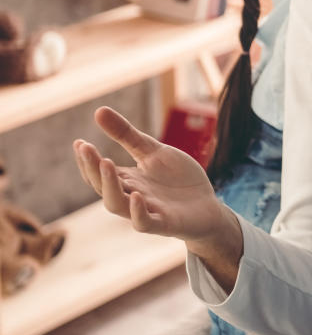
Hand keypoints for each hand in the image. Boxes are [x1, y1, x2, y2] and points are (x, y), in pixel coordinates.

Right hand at [73, 106, 230, 246]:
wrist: (208, 206)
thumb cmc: (178, 179)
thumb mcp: (153, 152)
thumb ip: (127, 135)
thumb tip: (99, 110)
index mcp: (126, 180)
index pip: (98, 172)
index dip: (87, 160)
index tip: (79, 142)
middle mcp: (130, 196)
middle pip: (102, 186)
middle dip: (92, 168)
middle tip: (85, 148)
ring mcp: (147, 210)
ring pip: (117, 205)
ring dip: (109, 186)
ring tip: (106, 163)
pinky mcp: (164, 223)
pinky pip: (144, 222)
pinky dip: (137, 212)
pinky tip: (135, 195)